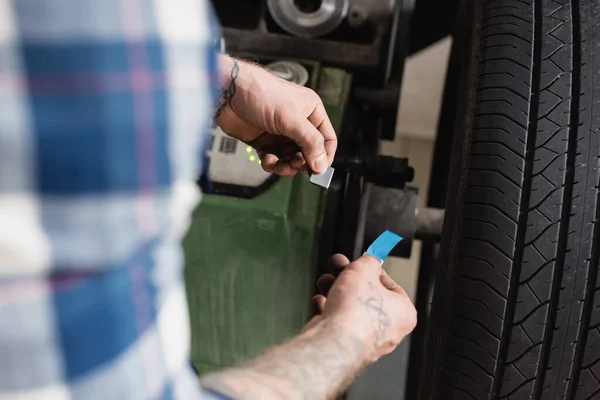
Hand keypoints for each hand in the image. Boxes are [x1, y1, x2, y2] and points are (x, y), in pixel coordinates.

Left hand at [215, 55, 336, 175]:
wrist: (228, 93)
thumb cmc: (261, 94)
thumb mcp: (291, 118)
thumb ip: (310, 142)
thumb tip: (321, 165)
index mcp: (311, 111)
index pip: (327, 139)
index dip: (324, 156)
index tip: (318, 170)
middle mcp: (297, 123)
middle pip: (309, 153)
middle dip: (302, 162)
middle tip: (294, 165)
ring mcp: (280, 133)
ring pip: (290, 159)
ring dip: (286, 166)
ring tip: (278, 165)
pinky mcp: (264, 141)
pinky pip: (274, 159)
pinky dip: (272, 163)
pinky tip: (266, 159)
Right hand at [305, 254, 416, 362]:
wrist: (333, 341)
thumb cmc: (356, 311)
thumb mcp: (365, 268)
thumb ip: (369, 261)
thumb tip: (370, 259)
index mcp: (403, 313)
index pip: (390, 285)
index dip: (371, 270)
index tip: (360, 263)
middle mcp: (388, 330)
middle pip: (367, 295)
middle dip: (348, 279)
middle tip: (337, 267)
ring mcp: (365, 340)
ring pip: (349, 309)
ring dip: (334, 291)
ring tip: (325, 282)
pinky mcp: (345, 346)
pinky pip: (337, 323)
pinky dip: (327, 311)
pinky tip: (320, 302)